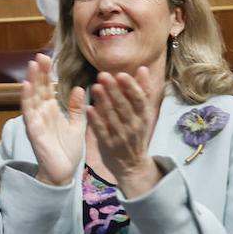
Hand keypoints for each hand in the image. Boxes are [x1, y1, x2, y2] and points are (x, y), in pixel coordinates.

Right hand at [21, 55, 85, 185]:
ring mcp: (36, 121)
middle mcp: (42, 113)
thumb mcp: (77, 125)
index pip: (48, 87)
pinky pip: (29, 112)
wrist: (64, 174)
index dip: (47, 73)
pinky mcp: (33, 130)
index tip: (48, 57)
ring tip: (32, 64)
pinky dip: (27, 99)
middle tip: (39, 55)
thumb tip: (79, 88)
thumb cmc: (68, 150)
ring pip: (32, 97)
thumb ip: (76, 107)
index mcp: (52, 110)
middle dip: (38, 72)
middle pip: (38, 88)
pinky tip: (26, 86)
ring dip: (31, 80)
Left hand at [87, 68, 161, 197]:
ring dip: (103, 102)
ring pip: (112, 118)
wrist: (132, 164)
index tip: (121, 74)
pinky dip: (96, 121)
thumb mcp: (143, 112)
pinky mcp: (109, 145)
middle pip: (124, 106)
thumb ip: (142, 90)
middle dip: (113, 90)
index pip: (139, 100)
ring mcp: (121, 136)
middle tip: (102, 75)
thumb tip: (142, 69)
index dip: (131, 87)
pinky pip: (102, 132)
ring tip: (95, 87)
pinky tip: (89, 109)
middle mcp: (134, 126)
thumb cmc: (136, 132)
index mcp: (143, 116)